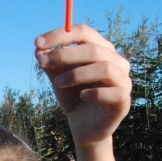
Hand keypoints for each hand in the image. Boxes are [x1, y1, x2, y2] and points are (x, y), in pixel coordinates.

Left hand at [34, 24, 131, 148]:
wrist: (83, 127)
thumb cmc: (73, 97)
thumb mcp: (58, 77)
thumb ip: (51, 63)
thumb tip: (39, 48)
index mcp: (101, 49)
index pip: (84, 33)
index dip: (61, 35)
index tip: (37, 43)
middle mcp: (116, 61)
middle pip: (94, 49)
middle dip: (64, 54)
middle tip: (42, 62)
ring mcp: (123, 80)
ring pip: (105, 68)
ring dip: (77, 74)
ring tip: (58, 83)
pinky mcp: (124, 101)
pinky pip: (115, 92)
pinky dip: (97, 93)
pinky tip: (82, 96)